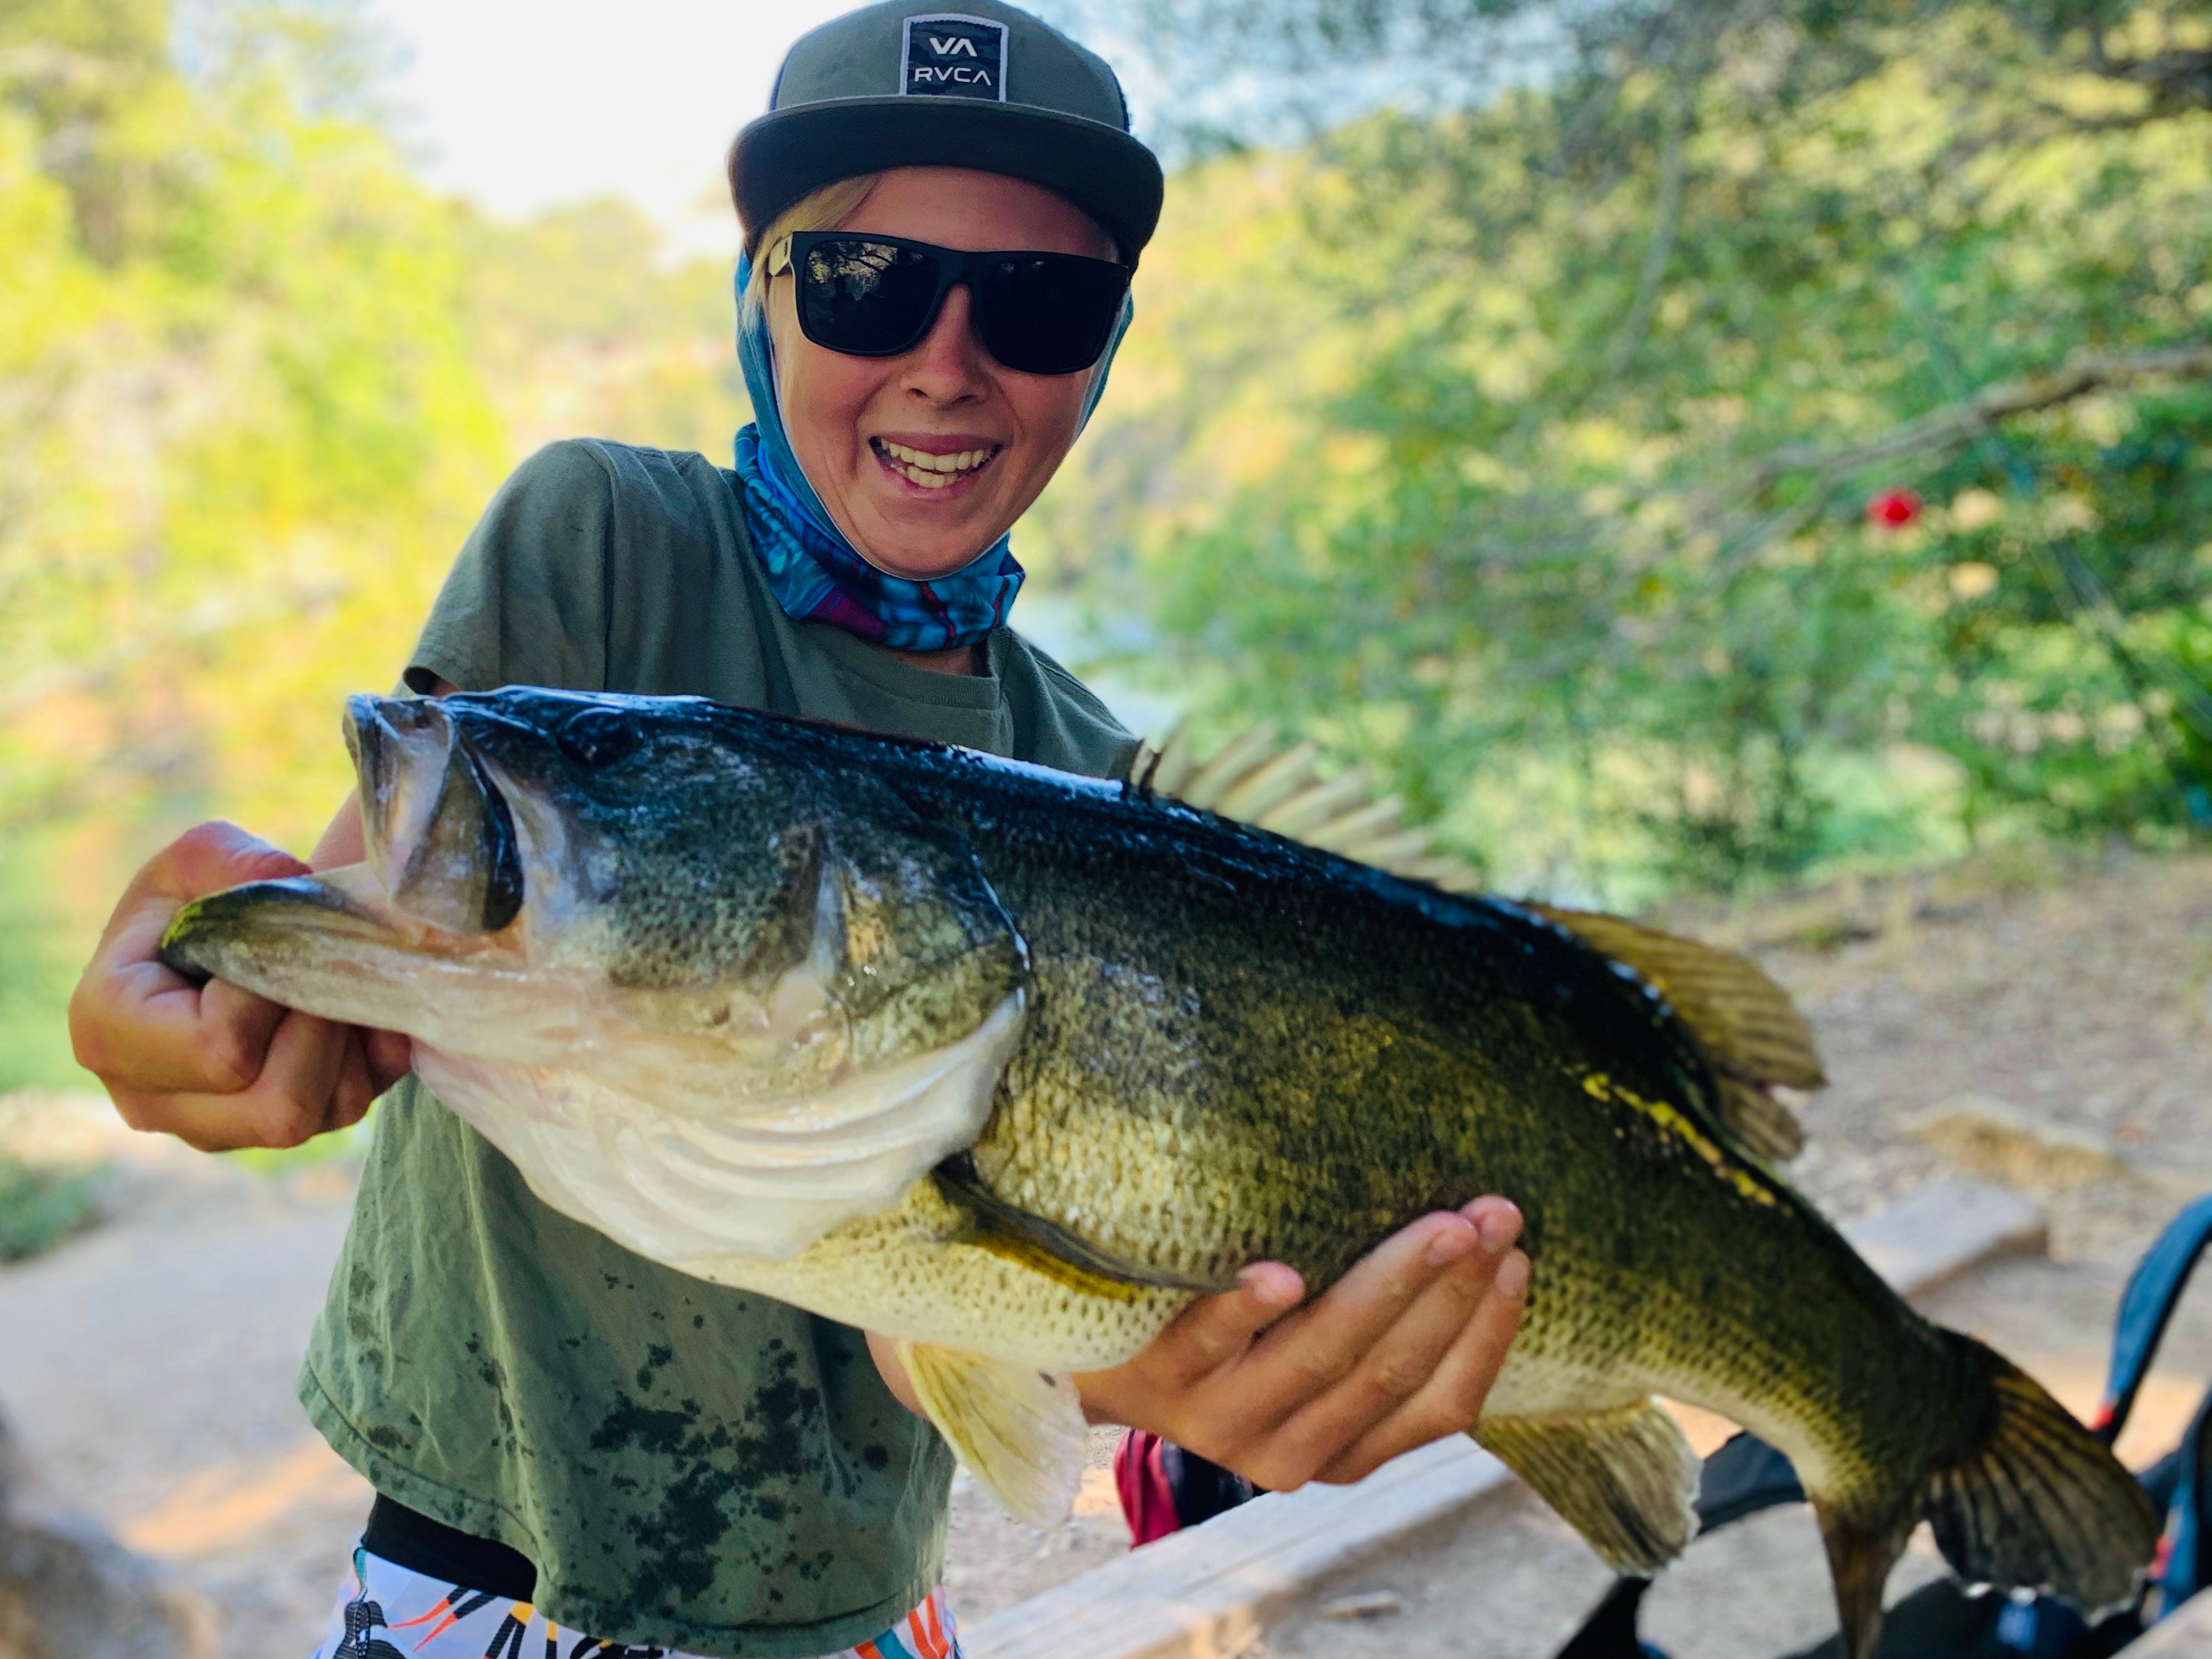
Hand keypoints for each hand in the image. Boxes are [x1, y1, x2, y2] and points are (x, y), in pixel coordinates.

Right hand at [67, 819, 410, 1152]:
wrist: (224, 937)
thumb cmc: (203, 893)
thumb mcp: (205, 854)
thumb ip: (237, 861)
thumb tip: (289, 883)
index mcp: (107, 1028)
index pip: (220, 1050)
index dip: (271, 998)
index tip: (271, 950)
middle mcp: (147, 1098)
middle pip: (278, 1107)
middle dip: (322, 1030)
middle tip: (324, 973)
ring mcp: (205, 1128)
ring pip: (315, 1119)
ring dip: (346, 1049)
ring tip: (332, 991)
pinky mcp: (258, 1137)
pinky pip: (341, 1116)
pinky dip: (362, 1063)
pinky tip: (344, 1017)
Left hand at [1074, 1198, 1527, 1489]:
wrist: (1086, 1362)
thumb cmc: (1222, 1343)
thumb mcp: (1302, 1361)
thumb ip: (1369, 1335)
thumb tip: (1470, 1240)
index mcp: (1340, 1453)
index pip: (1441, 1407)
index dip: (1486, 1336)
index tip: (1519, 1260)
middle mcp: (1287, 1452)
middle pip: (1389, 1371)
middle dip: (1452, 1291)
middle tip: (1493, 1217)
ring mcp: (1220, 1418)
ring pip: (1321, 1355)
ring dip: (1386, 1284)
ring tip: (1437, 1227)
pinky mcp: (1158, 1379)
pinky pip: (1210, 1342)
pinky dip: (1247, 1308)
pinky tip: (1282, 1273)